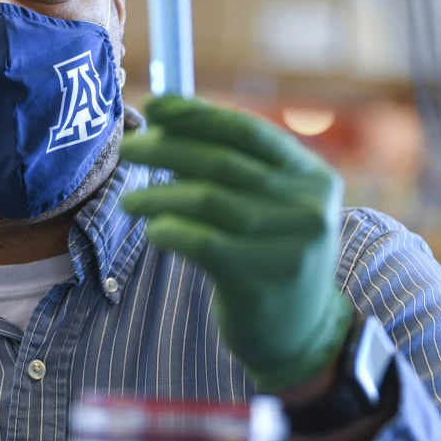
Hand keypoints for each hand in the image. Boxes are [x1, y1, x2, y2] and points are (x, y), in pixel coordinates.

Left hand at [119, 96, 352, 392]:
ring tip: (128, 199)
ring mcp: (289, 243)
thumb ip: (233, 165)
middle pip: (222, 162)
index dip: (196, 115)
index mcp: (312, 176)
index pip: (246, 131)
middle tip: (128, 149)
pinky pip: (202, 242)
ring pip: (207, 201)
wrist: (298, 334)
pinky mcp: (262, 278)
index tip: (153, 106)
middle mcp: (307, 205)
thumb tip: (162, 118)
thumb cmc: (267, 256)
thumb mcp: (271, 206)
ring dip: (158, 195)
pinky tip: (153, 230)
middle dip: (167, 149)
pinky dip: (170, 230)